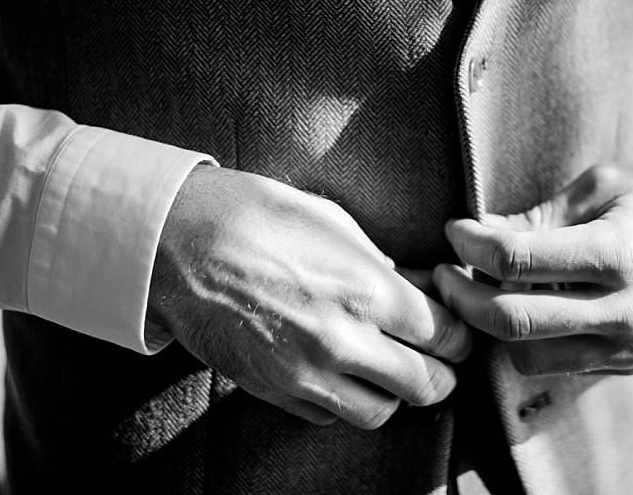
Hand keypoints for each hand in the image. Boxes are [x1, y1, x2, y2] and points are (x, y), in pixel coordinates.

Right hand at [148, 166, 471, 427]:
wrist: (174, 245)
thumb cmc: (254, 217)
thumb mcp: (332, 223)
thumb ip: (382, 265)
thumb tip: (420, 288)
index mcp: (364, 290)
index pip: (443, 335)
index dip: (458, 333)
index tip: (454, 328)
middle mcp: (339, 341)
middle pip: (425, 384)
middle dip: (441, 372)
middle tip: (437, 357)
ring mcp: (303, 374)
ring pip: (379, 413)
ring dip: (394, 394)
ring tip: (390, 369)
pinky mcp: (272, 392)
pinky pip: (328, 417)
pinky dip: (344, 401)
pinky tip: (341, 372)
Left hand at [433, 160, 632, 376]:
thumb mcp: (604, 184)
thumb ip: (540, 215)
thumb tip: (481, 233)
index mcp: (617, 252)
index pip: (515, 260)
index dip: (470, 245)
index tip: (454, 230)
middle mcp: (625, 309)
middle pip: (511, 320)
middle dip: (461, 296)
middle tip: (444, 271)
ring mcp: (629, 346)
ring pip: (527, 355)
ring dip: (493, 325)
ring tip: (484, 289)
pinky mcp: (631, 364)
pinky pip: (559, 364)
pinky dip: (530, 340)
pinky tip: (525, 305)